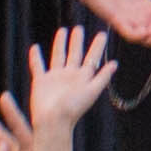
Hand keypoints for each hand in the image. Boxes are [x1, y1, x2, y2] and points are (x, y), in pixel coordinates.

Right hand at [21, 23, 114, 150]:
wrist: (53, 121)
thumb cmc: (73, 109)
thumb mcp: (92, 92)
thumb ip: (102, 78)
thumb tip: (115, 63)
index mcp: (83, 78)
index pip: (92, 58)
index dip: (97, 47)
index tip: (102, 34)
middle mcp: (69, 76)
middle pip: (74, 54)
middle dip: (77, 41)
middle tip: (79, 28)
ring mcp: (55, 78)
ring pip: (58, 56)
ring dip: (60, 44)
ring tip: (62, 31)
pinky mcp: (41, 81)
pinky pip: (38, 66)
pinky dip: (36, 57)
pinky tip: (35, 47)